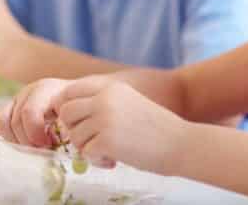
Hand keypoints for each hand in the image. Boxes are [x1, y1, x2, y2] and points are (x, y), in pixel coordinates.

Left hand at [0, 76, 186, 174]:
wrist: (181, 143)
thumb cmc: (156, 128)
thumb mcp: (128, 102)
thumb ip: (102, 102)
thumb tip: (67, 113)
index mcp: (110, 88)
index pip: (70, 92)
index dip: (68, 110)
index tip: (77, 123)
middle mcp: (104, 99)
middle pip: (66, 113)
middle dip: (74, 130)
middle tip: (92, 140)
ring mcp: (105, 119)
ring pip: (74, 135)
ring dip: (87, 147)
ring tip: (109, 151)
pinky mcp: (107, 140)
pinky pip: (86, 152)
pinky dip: (97, 160)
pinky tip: (114, 160)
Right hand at [0, 78, 72, 146]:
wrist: (78, 96)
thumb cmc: (78, 110)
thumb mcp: (76, 114)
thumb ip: (70, 125)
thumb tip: (65, 141)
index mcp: (48, 90)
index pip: (30, 112)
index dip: (35, 134)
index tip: (48, 145)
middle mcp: (30, 91)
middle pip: (15, 120)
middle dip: (27, 141)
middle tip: (41, 148)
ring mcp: (17, 99)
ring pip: (1, 120)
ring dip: (13, 139)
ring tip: (29, 145)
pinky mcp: (8, 107)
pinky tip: (4, 137)